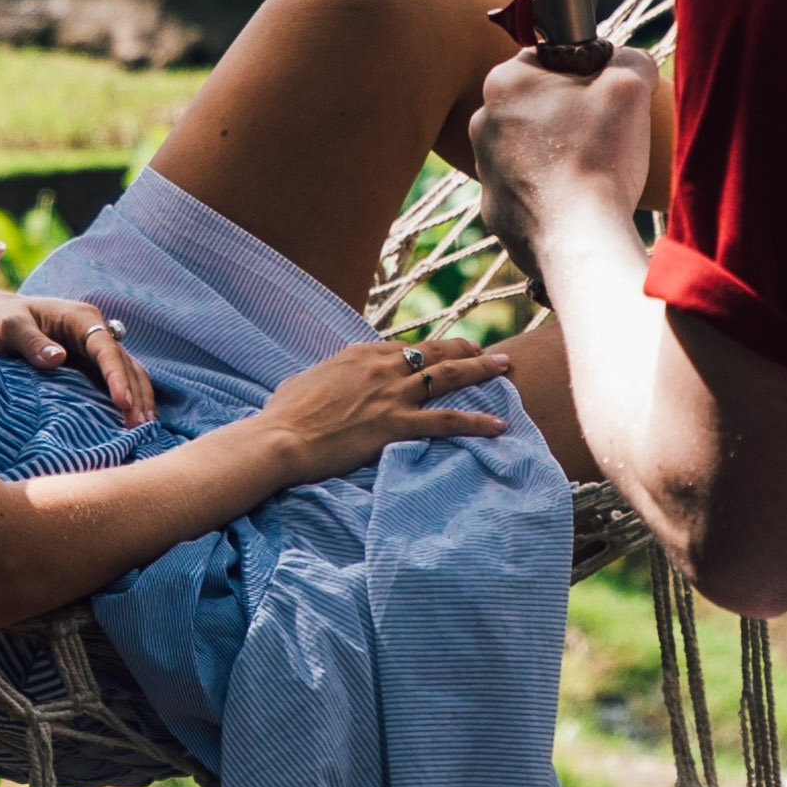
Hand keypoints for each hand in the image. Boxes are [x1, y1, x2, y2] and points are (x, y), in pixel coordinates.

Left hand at [0, 277, 154, 423]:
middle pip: (125, 362)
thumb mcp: (10, 327)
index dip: (117, 376)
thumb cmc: (1, 319)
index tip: (122, 403)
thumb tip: (58, 359)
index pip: (106, 348)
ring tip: (143, 429)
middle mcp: (96, 330)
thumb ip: (31, 342)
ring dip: (139, 398)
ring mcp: (96, 347)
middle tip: (139, 427)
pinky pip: (118, 380)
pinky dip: (131, 398)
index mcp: (80, 318)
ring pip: (129, 371)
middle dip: (136, 393)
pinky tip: (136, 420)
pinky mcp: (92, 363)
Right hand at [243, 326, 521, 484]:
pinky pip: (446, 421)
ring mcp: (391, 394)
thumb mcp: (305, 382)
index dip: (430, 350)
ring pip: (447, 376)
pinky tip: (498, 425)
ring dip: (480, 369)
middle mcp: (381, 367)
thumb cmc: (284, 415)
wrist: (281, 438)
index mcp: (360, 355)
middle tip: (490, 352)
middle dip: (466, 350)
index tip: (446, 353)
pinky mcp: (396, 424)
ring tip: (505, 368)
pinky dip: (476, 422)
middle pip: (434, 351)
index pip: (405, 347)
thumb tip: (325, 381)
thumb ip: (326, 377)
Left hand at [472, 44, 660, 253]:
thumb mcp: (630, 84)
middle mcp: (482, 121)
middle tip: (604, 134)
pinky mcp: (494, 209)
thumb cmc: (600, 155)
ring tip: (593, 171)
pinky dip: (551, 193)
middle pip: (538, 104)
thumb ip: (629, 59)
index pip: (548, 59)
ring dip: (558, 153)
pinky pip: (527, 190)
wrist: (579, 237)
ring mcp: (484, 169)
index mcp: (504, 81)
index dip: (585, 72)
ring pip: (531, 147)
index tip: (607, 96)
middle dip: (570, 113)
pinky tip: (578, 201)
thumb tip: (627, 62)